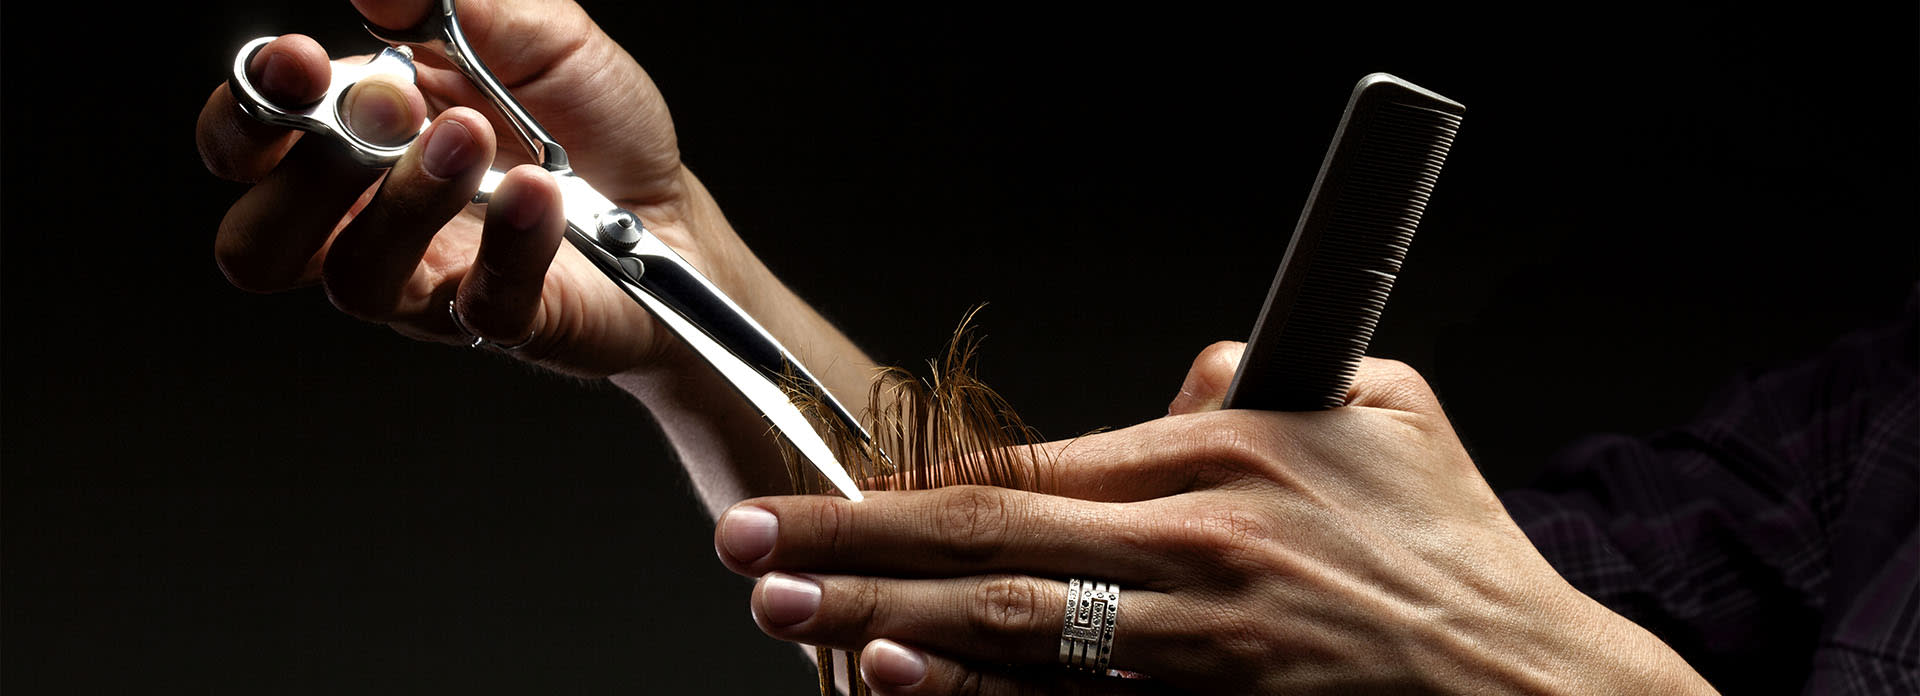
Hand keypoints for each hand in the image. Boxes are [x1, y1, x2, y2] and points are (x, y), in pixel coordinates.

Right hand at [196, 0, 746, 376]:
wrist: (675, 208)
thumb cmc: (591, 126)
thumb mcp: (537, 34)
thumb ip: (456, 5)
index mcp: (355, 136)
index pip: (246, 145)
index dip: (246, 113)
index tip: (297, 61)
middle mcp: (371, 221)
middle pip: (259, 244)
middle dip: (303, 176)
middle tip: (390, 108)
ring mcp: (432, 282)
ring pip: (355, 279)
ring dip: (405, 200)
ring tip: (471, 138)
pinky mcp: (503, 321)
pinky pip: (481, 305)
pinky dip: (511, 242)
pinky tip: (540, 191)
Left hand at [712, 343, 1716, 693]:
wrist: (1535, 692)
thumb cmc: (1459, 553)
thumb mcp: (1381, 412)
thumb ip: (1262, 377)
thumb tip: (1181, 377)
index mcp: (1232, 456)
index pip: (1038, 461)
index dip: (925, 480)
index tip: (844, 491)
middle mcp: (1204, 549)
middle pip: (992, 535)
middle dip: (853, 541)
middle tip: (749, 546)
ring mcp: (1202, 651)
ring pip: (1014, 628)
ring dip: (885, 619)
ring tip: (787, 612)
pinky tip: (900, 683)